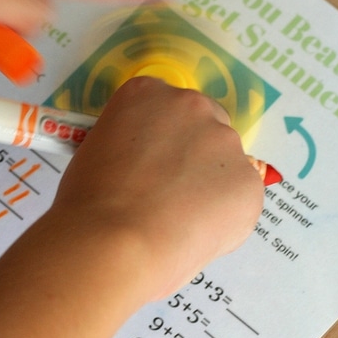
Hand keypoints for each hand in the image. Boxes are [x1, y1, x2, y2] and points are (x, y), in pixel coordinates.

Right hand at [51, 77, 263, 300]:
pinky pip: (239, 199)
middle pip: (203, 125)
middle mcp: (191, 106)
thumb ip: (128, 148)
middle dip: (192, 157)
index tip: (147, 166)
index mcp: (146, 93)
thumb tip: (142, 171)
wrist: (115, 243)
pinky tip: (192, 236)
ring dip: (209, 188)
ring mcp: (225, 143)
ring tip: (176, 224)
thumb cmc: (88, 204)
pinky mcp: (249, 182)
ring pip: (224, 166)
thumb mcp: (94, 155)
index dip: (157, 141)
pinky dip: (222, 218)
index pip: (162, 107)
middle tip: (166, 196)